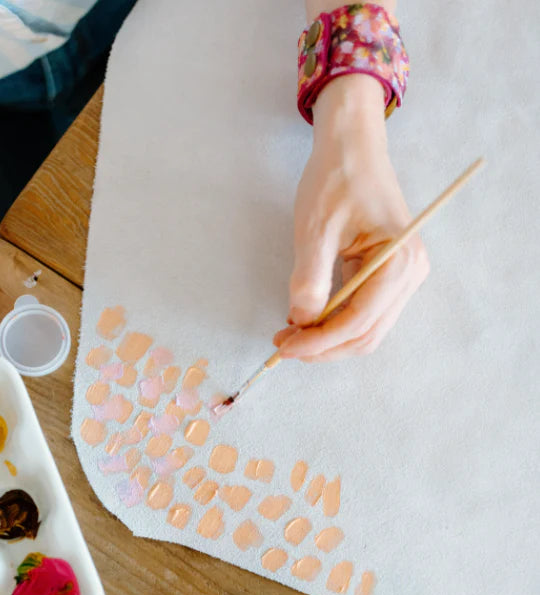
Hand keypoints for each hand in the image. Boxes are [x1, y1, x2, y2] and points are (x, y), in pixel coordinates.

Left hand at [274, 76, 428, 361]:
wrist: (352, 147)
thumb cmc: (337, 179)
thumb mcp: (315, 229)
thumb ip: (310, 280)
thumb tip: (301, 323)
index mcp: (399, 261)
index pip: (359, 322)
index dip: (319, 342)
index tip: (285, 346)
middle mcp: (411, 273)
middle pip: (366, 334)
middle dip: (323, 346)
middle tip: (284, 344)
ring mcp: (404, 276)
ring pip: (366, 329)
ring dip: (329, 339)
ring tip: (292, 334)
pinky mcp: (391, 275)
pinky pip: (364, 313)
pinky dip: (336, 323)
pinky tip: (309, 319)